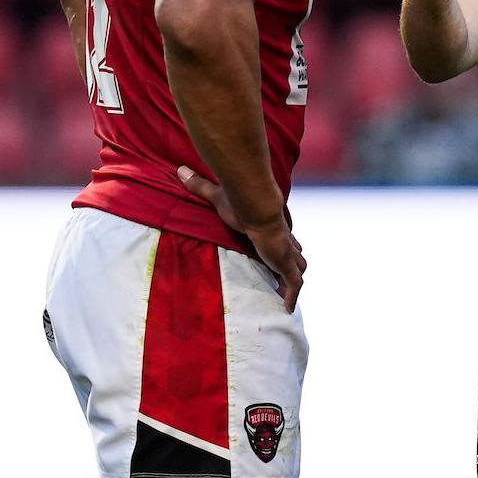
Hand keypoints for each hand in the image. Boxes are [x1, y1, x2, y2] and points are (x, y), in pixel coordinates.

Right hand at [179, 166, 306, 311]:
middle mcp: (282, 241)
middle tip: (283, 280)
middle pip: (294, 255)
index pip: (281, 239)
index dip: (280, 248)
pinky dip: (291, 296)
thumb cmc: (240, 201)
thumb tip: (180, 169)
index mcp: (270, 228)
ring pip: (298, 270)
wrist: (257, 206)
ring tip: (287, 296)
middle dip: (290, 266)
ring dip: (293, 281)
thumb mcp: (216, 195)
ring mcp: (286, 253)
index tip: (275, 255)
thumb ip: (200, 185)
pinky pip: (294, 284)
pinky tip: (287, 308)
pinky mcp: (286, 264)